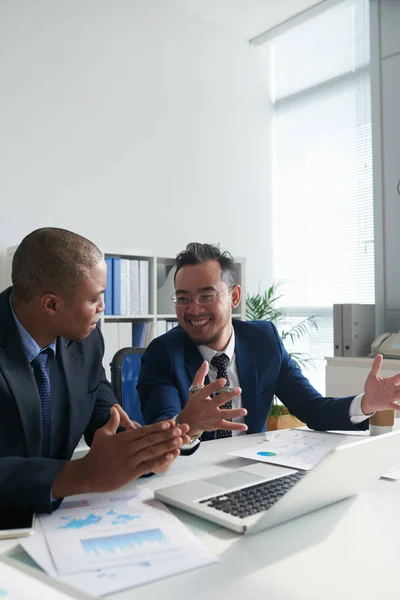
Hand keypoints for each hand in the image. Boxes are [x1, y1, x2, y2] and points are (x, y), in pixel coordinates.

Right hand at [53, 407, 189, 496]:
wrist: (88, 474)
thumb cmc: (95, 453)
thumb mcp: (102, 434)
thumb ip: (112, 422)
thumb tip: (114, 408)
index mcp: (122, 438)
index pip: (143, 431)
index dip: (157, 427)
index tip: (170, 423)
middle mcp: (128, 449)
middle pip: (151, 440)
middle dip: (167, 434)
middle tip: (181, 430)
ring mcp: (131, 461)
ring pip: (152, 452)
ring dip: (167, 446)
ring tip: (180, 441)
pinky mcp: (132, 472)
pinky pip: (149, 465)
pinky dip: (161, 460)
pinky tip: (170, 456)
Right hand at [178, 361, 247, 437]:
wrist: (187, 423)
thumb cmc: (193, 404)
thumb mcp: (194, 390)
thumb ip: (200, 376)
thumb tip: (205, 363)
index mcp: (200, 398)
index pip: (207, 390)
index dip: (215, 385)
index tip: (224, 380)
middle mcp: (206, 407)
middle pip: (218, 401)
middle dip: (228, 395)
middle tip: (239, 390)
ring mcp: (212, 417)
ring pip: (224, 415)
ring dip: (235, 413)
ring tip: (245, 411)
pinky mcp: (215, 425)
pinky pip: (226, 426)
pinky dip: (235, 427)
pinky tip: (244, 426)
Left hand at [361, 354, 399, 413]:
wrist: (367, 399)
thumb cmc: (371, 387)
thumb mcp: (372, 376)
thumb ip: (376, 366)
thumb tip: (379, 355)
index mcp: (391, 382)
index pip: (399, 377)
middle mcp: (393, 389)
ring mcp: (392, 397)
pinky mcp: (388, 404)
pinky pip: (396, 406)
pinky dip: (399, 407)